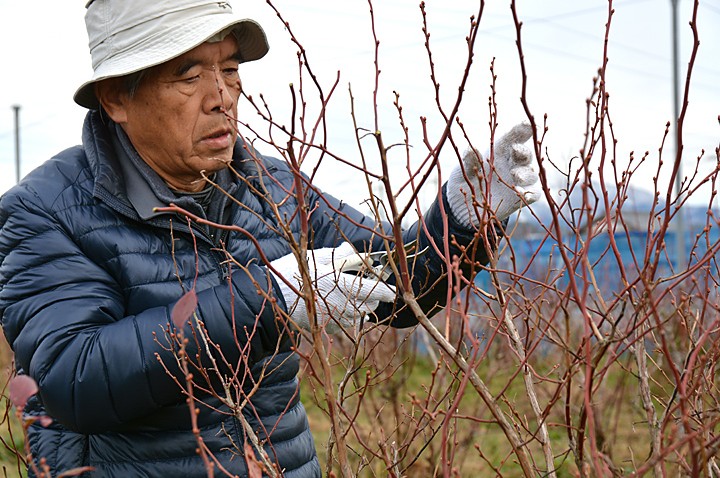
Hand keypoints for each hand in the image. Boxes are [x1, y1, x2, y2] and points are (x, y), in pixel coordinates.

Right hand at [270, 243, 395, 332]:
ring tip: (350, 296)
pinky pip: (345, 322)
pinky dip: (345, 315)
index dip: (387, 290)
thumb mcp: (319, 259)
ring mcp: (337, 319)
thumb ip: (341, 256)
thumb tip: (356, 251)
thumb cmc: (295, 274)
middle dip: (372, 297)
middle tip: (367, 286)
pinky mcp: (328, 328)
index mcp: (345, 286)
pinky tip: (335, 306)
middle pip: (369, 304)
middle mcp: (345, 306)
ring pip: (358, 315)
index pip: (376, 290)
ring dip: (359, 306)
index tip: (393, 290)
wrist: (274, 300)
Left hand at [447, 122, 540, 225]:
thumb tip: (471, 149)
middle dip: (523, 151)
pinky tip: (521, 192)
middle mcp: (512, 164)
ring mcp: (518, 181)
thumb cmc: (465, 179)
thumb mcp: (463, 169)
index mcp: (500, 151)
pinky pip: (533, 194)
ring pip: (531, 174)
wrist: (462, 204)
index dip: (523, 129)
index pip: (514, 137)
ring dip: (526, 173)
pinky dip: (530, 192)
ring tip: (515, 176)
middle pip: (526, 154)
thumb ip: (468, 160)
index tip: (527, 124)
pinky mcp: (520, 197)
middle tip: (516, 151)